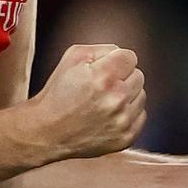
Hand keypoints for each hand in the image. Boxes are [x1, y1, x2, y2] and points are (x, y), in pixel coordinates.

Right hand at [24, 44, 146, 159]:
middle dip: (122, 77)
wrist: (46, 131)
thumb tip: (122, 54)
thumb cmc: (58, 92)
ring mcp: (122, 121)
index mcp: (104, 76)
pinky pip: (140, 116)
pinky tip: (108, 115)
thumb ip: (103, 49)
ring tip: (103, 101)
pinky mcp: (125, 138)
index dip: (116, 60)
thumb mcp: (73, 57)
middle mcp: (116, 99)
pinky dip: (127, 114)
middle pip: (138, 75)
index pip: (131, 57)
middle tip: (101, 86)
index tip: (105, 69)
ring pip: (141, 95)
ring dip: (126, 95)